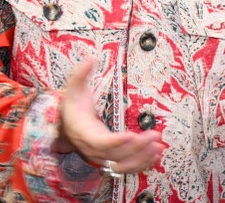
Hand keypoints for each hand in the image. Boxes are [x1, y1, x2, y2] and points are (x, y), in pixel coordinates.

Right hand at [56, 58, 162, 174]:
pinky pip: (126, 167)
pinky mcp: (109, 159)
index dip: (116, 141)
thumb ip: (80, 73)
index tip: (132, 134)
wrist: (66, 125)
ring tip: (159, 147)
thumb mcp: (73, 88)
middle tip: (154, 136)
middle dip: (137, 147)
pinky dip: (141, 164)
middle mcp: (92, 149)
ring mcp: (101, 157)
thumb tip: (91, 57)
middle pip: (115, 155)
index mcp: (83, 132)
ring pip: (122, 165)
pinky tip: (155, 155)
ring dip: (142, 158)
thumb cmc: (72, 105)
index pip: (100, 142)